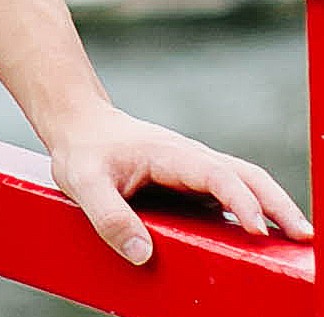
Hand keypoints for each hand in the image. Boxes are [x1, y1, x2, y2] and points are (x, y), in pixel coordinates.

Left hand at [47, 102, 312, 264]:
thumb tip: (142, 254)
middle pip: (244, 174)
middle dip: (276, 203)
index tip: (257, 229)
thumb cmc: (82, 152)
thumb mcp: (82, 182)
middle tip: (303, 236)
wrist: (79, 125)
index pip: (214, 174)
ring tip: (297, 239)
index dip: (239, 200)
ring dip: (273, 206)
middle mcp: (189, 158)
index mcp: (168, 154)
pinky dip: (255, 210)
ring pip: (244, 181)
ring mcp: (194, 169)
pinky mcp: (193, 183)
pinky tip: (265, 237)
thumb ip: (109, 216)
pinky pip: (231, 194)